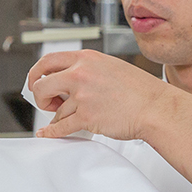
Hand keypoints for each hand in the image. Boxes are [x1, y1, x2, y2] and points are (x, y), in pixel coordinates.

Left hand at [26, 49, 168, 141]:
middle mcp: (81, 74)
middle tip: (46, 102)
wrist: (156, 108)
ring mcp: (83, 96)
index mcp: (86, 58)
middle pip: (42, 85)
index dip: (36, 73)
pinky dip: (51, 132)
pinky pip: (60, 127)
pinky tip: (48, 132)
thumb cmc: (139, 90)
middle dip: (40, 96)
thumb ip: (85, 69)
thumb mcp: (110, 67)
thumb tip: (64, 79)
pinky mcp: (86, 117)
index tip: (36, 82)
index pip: (48, 60)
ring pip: (56, 110)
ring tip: (70, 117)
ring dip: (58, 116)